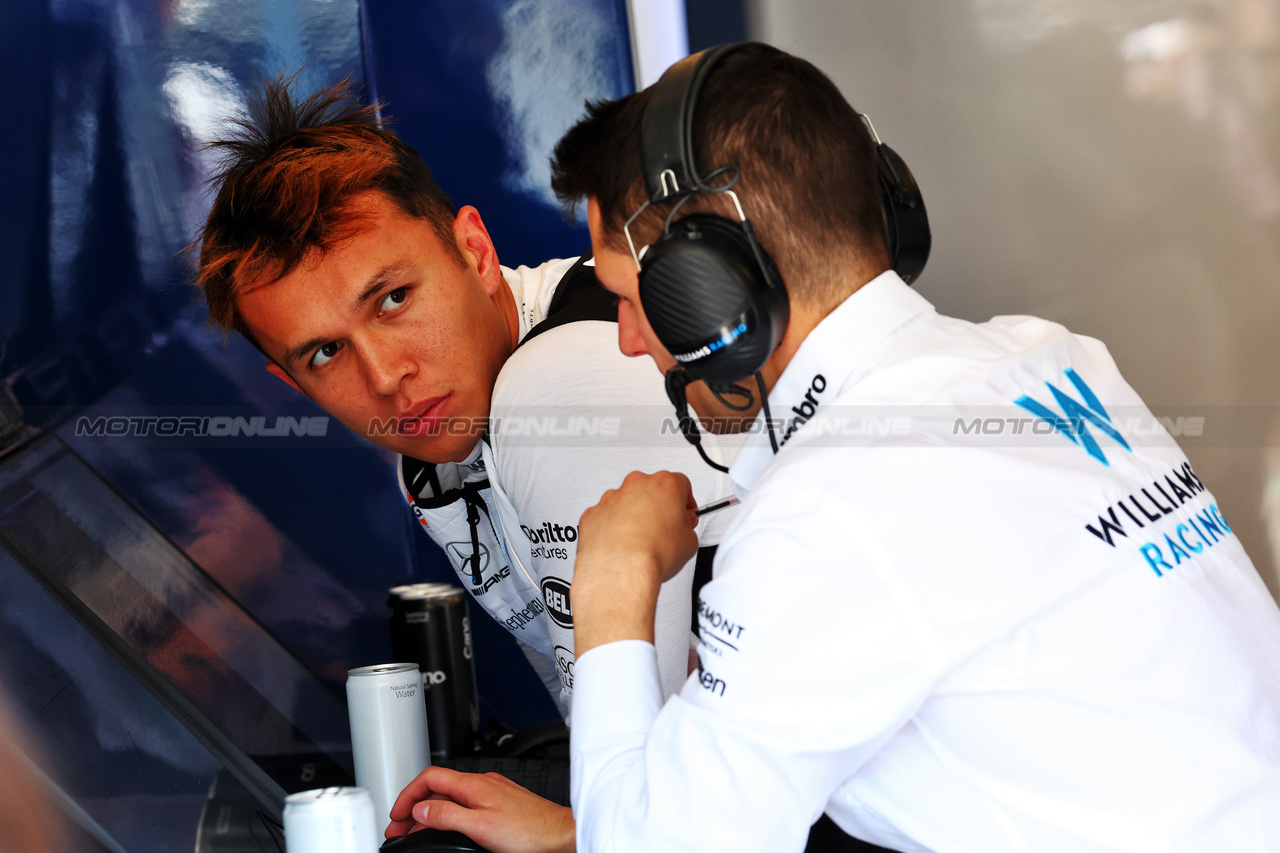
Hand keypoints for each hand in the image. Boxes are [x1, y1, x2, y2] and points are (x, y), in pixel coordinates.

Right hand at [387, 766, 574, 852]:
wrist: (559, 835)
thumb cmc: (529, 832)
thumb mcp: (479, 827)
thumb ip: (447, 816)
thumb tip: (421, 811)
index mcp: (474, 784)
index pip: (429, 778)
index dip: (407, 795)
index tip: (396, 815)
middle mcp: (482, 783)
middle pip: (437, 789)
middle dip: (414, 808)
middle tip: (399, 830)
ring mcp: (492, 792)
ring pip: (451, 797)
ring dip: (430, 814)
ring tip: (416, 833)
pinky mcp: (500, 803)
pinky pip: (465, 804)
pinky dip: (448, 815)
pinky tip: (447, 829)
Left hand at [573, 471, 698, 653]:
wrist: (620, 571)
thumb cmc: (652, 554)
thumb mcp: (689, 543)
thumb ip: (686, 527)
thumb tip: (682, 531)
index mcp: (664, 485)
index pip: (680, 484)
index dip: (684, 502)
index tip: (684, 513)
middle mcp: (636, 486)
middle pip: (650, 490)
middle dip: (657, 507)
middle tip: (664, 529)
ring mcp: (611, 498)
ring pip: (625, 502)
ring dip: (633, 517)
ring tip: (640, 542)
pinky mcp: (592, 514)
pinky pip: (605, 517)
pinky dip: (612, 528)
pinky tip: (620, 546)